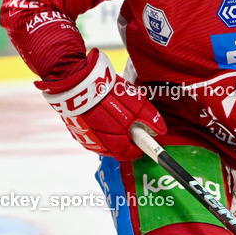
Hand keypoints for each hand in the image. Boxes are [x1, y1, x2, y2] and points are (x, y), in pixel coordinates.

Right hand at [36, 49, 165, 159]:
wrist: (74, 80)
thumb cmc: (106, 90)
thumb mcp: (134, 101)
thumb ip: (148, 118)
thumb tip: (161, 131)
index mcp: (113, 138)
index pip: (130, 153)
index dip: (139, 148)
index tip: (144, 142)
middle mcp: (98, 143)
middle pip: (116, 150)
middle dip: (125, 141)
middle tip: (130, 128)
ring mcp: (84, 137)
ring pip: (103, 145)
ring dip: (112, 137)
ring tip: (115, 120)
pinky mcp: (74, 130)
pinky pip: (91, 137)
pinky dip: (98, 132)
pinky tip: (101, 119)